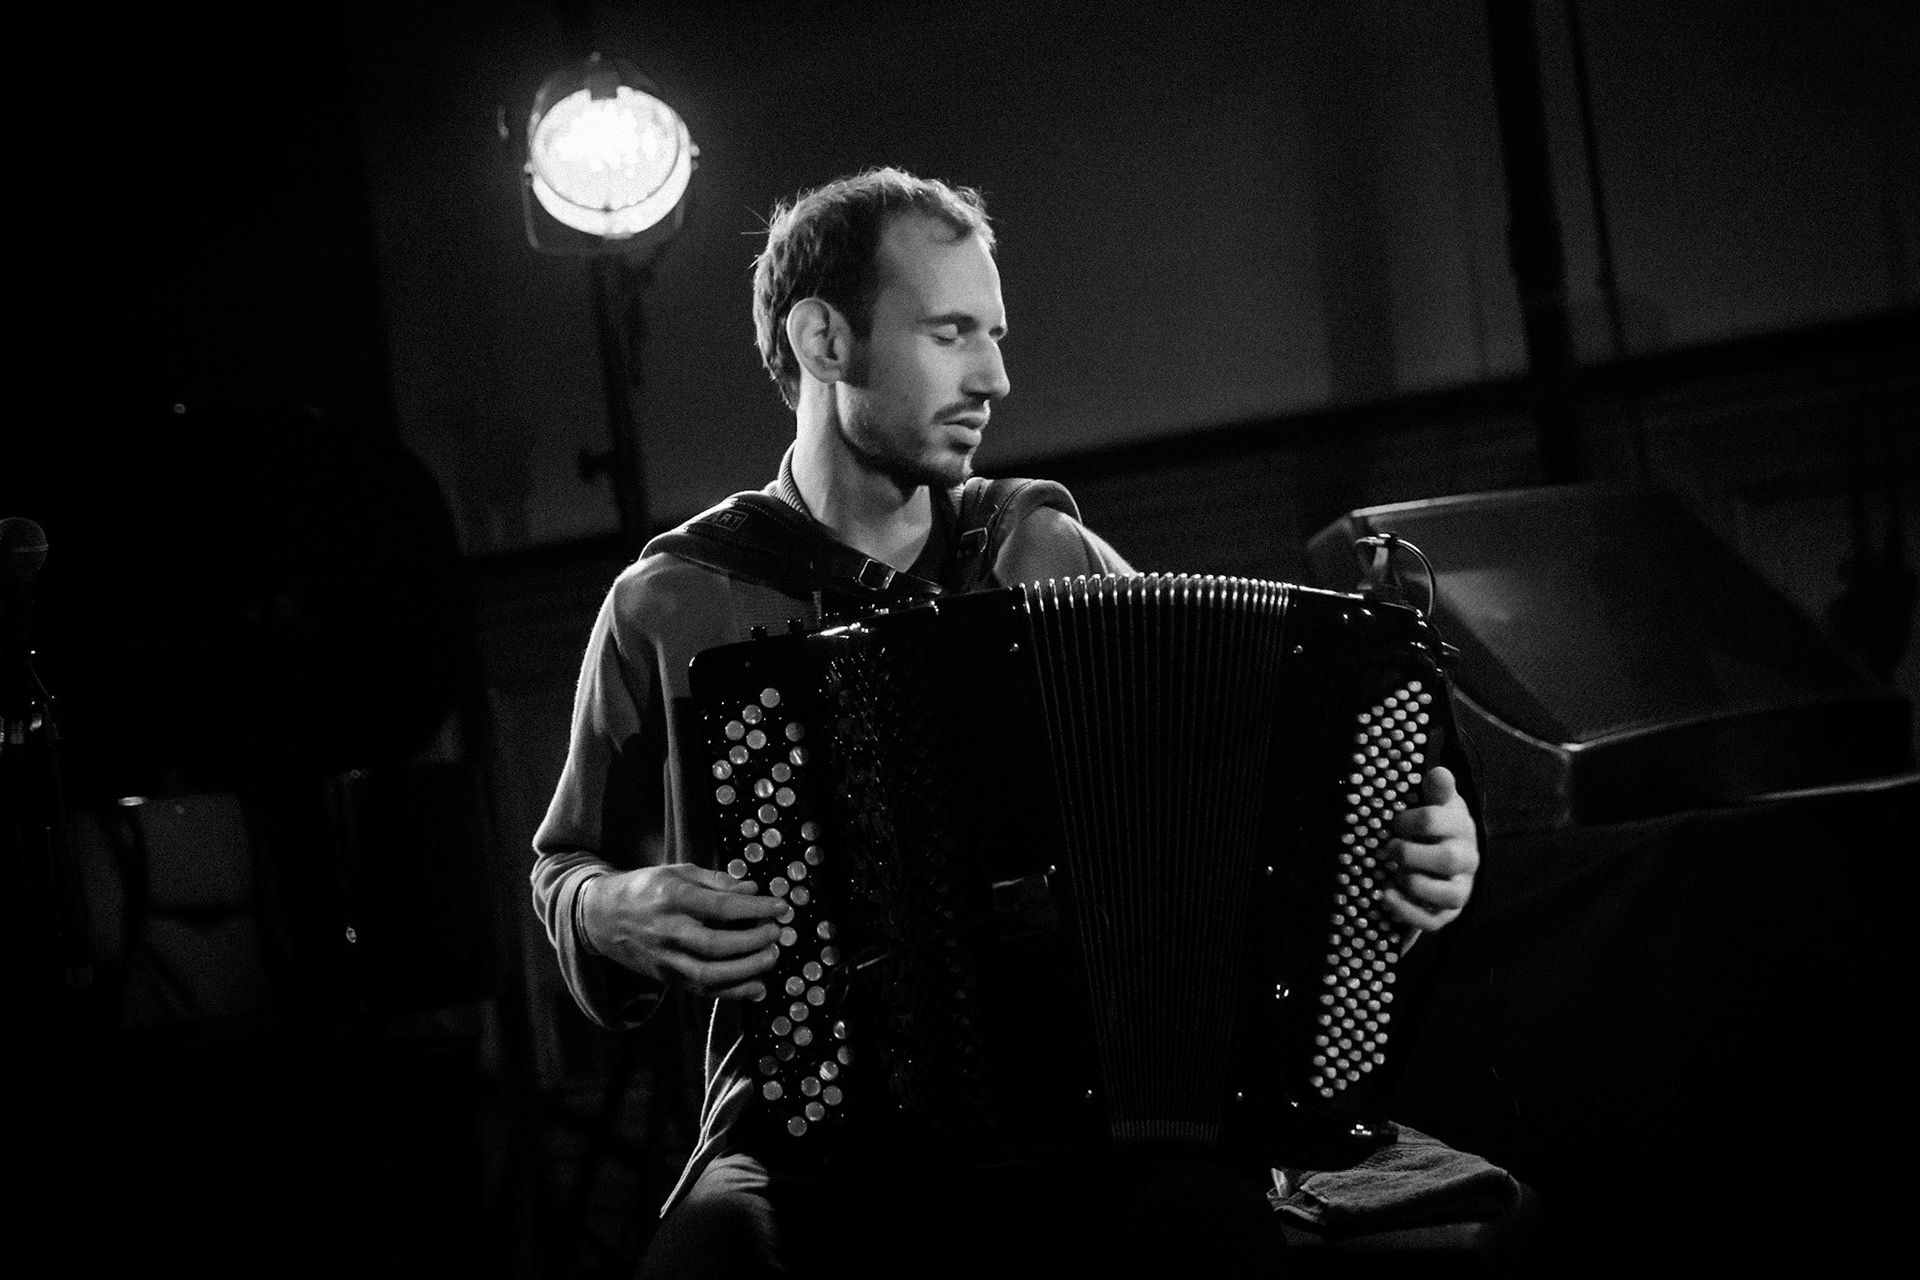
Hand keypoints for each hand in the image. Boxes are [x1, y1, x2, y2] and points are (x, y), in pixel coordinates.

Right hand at [580, 863, 786, 1000]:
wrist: (602, 918)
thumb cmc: (645, 890)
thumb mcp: (677, 872)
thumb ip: (716, 881)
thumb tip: (752, 889)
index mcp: (671, 898)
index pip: (720, 907)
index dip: (755, 909)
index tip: (781, 907)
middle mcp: (668, 932)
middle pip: (716, 945)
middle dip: (753, 942)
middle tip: (777, 934)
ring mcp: (666, 959)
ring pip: (709, 974)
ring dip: (747, 970)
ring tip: (771, 958)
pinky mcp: (667, 978)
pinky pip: (702, 991)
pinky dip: (733, 993)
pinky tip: (757, 987)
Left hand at [1382, 765, 1478, 933]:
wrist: (1442, 859)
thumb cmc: (1434, 828)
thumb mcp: (1436, 804)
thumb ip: (1436, 790)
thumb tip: (1439, 772)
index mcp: (1462, 827)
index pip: (1437, 819)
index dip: (1410, 820)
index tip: (1395, 822)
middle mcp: (1468, 859)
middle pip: (1448, 859)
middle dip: (1410, 853)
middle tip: (1389, 848)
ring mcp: (1461, 889)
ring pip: (1447, 894)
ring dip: (1413, 883)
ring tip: (1394, 872)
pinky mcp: (1448, 913)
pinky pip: (1432, 920)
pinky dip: (1406, 910)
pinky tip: (1385, 895)